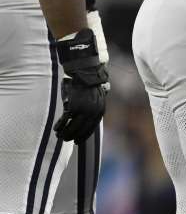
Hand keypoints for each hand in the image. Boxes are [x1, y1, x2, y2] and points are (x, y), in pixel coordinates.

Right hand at [53, 28, 108, 142]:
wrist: (86, 72)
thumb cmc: (90, 83)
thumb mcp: (97, 96)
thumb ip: (95, 106)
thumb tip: (92, 113)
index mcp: (100, 110)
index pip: (91, 128)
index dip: (84, 135)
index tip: (78, 141)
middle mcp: (93, 112)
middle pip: (82, 129)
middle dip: (73, 136)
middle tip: (66, 140)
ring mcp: (84, 109)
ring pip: (73, 126)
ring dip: (65, 132)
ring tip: (59, 135)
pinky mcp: (74, 105)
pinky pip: (65, 119)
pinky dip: (60, 125)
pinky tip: (56, 128)